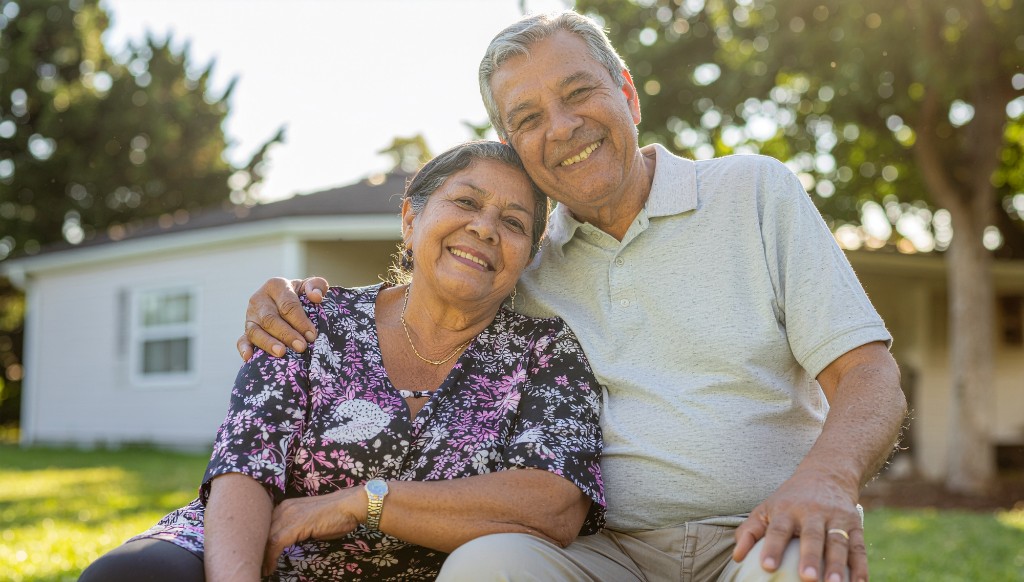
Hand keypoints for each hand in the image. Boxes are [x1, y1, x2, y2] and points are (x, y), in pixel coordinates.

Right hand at [236, 277, 328, 359]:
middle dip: (286, 334)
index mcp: (276, 286)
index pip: (288, 305)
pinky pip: (242, 340)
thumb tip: (315, 296)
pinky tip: (249, 357)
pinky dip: (244, 348)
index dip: (300, 321)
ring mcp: (250, 316)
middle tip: (301, 347)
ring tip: (281, 353)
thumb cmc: (303, 295)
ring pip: (255, 330)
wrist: (288, 301)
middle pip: (271, 319)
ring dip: (268, 343)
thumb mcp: (311, 286)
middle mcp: (259, 299)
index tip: (312, 335)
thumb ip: (317, 286)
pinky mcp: (246, 330)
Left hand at [262, 489, 364, 575]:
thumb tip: (287, 541)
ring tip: (262, 569)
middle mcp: (284, 508)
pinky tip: (270, 568)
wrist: (349, 505)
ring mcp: (289, 515)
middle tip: (257, 565)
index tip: (259, 557)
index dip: (259, 543)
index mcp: (286, 506)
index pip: (264, 526)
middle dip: (257, 550)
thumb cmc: (335, 515)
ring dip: (262, 556)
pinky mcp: (295, 524)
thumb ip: (295, 528)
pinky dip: (270, 557)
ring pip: (266, 538)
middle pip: (262, 531)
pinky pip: (276, 543)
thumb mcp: (309, 520)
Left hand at [733, 468, 865, 581]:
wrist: (826, 475)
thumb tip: (736, 558)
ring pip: (838, 542)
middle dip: (810, 557)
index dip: (772, 547)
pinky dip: (861, 567)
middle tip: (808, 579)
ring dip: (838, 565)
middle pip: (812, 536)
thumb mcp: (766, 509)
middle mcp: (813, 512)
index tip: (767, 566)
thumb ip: (749, 532)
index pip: (778, 529)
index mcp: (787, 509)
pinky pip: (859, 548)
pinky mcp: (855, 525)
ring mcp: (836, 518)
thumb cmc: (788, 501)